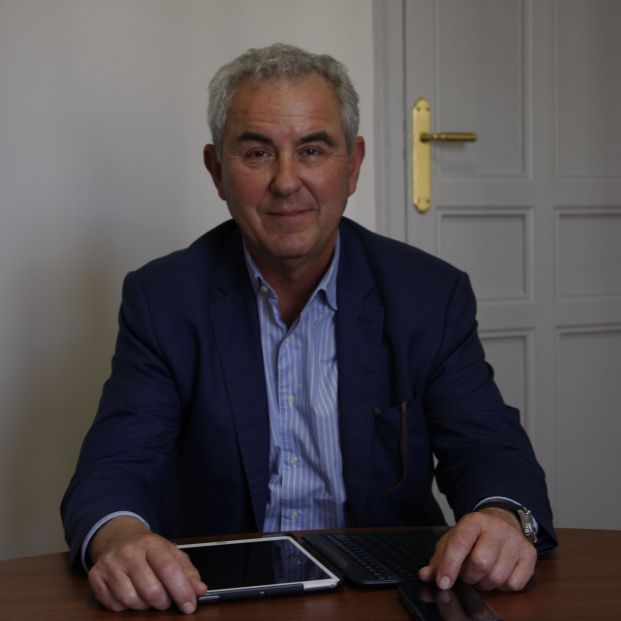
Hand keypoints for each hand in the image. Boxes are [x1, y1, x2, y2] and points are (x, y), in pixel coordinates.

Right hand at [87, 516, 206, 612]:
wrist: (117, 537)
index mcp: (151, 543)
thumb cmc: (149, 549)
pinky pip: (114, 605)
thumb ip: (187, 572)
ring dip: (145, 606)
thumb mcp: (171, 553)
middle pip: (150, 589)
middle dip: (164, 602)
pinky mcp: (96, 577)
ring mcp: (110, 565)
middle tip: (167, 601)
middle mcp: (128, 552)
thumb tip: (200, 590)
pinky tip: (133, 595)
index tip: (190, 605)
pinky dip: (127, 607)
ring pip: (131, 600)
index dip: (181, 590)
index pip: (168, 568)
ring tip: (150, 598)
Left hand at [418, 508, 536, 591]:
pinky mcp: (530, 554)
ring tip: (481, 575)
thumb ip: (438, 559)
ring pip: (498, 577)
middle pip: (481, 563)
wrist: (502, 522)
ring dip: (485, 584)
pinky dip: (503, 587)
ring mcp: (516, 540)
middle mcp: (497, 528)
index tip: (443, 583)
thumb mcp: (452, 542)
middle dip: (469, 577)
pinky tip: (498, 575)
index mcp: (473, 520)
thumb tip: (425, 575)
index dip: (450, 565)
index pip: (460, 543)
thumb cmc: (472, 537)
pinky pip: (515, 584)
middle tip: (466, 575)